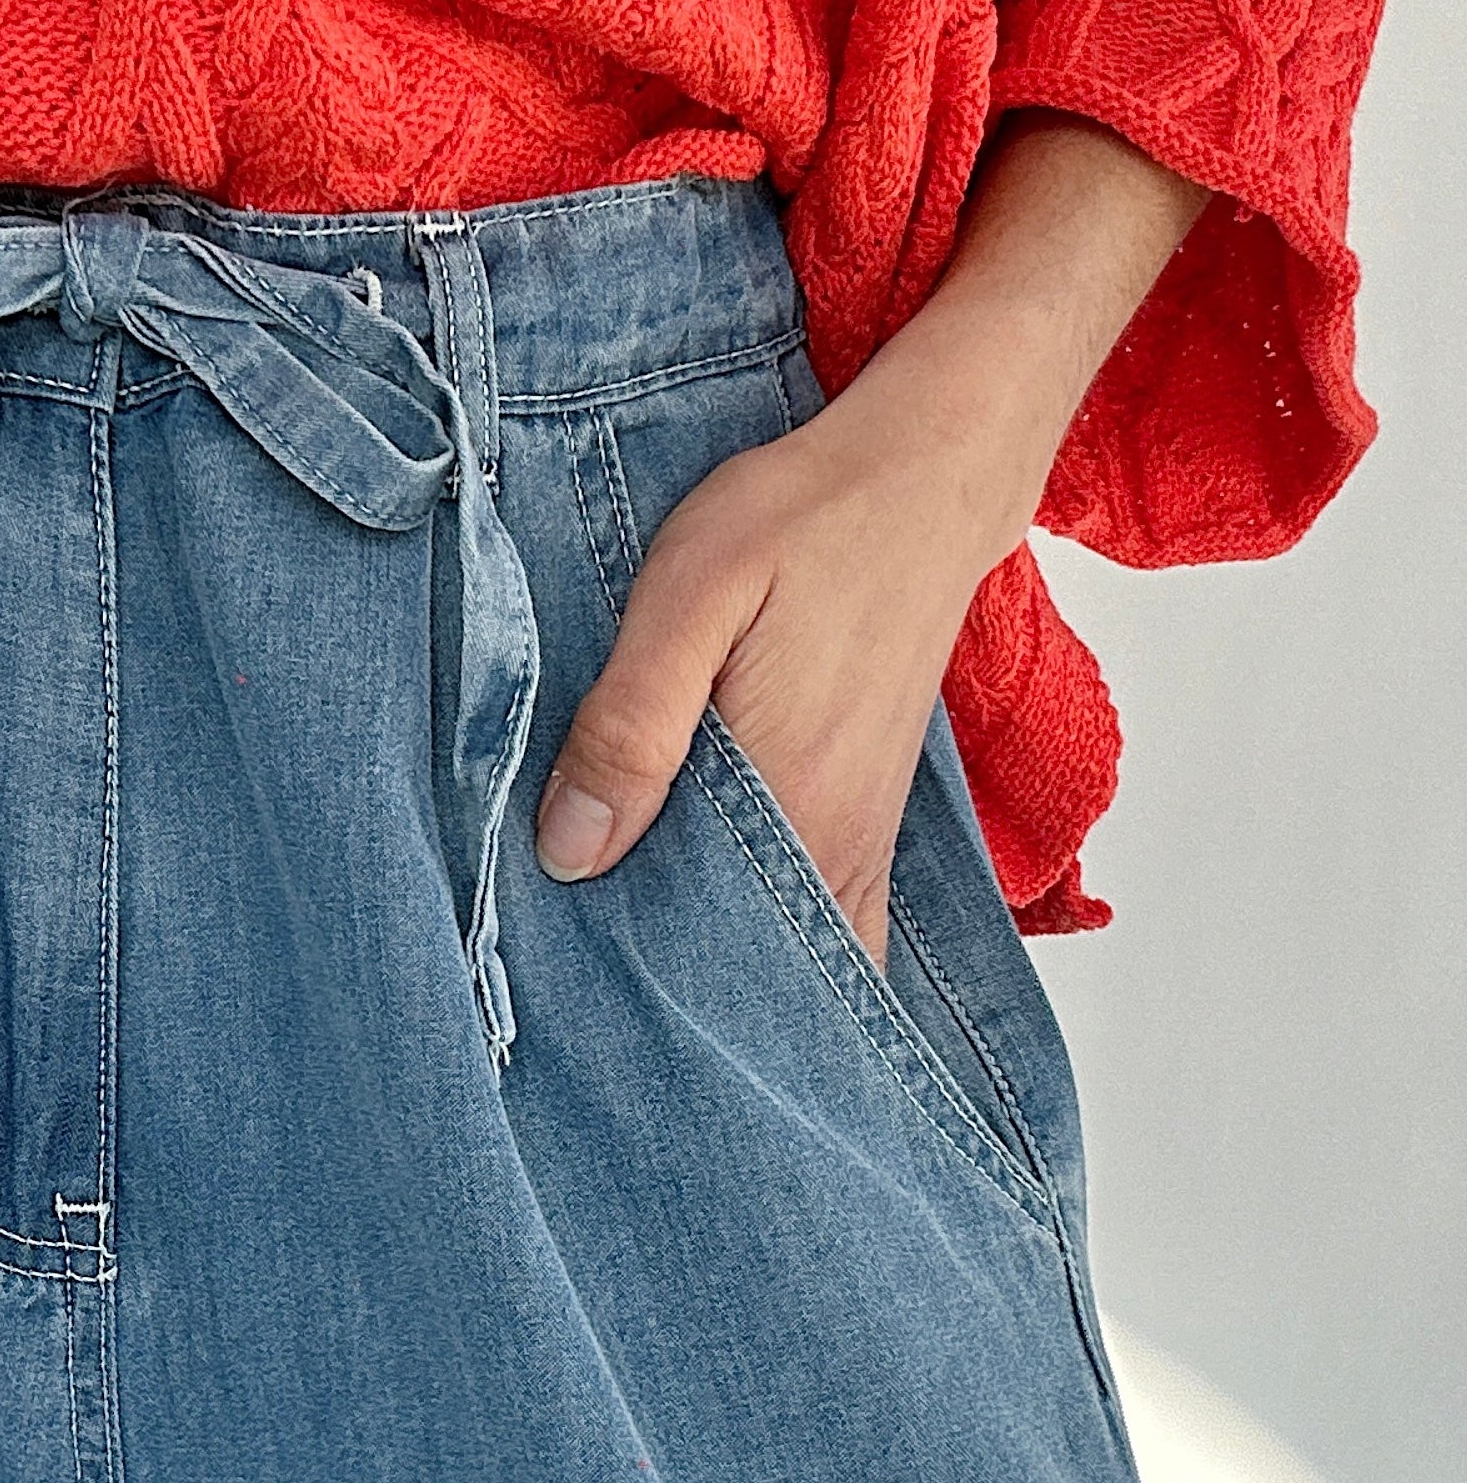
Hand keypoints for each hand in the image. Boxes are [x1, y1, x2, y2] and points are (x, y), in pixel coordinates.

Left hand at [532, 115, 1211, 961]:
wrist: (923, 473)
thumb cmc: (803, 520)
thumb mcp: (689, 596)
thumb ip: (629, 725)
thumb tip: (570, 851)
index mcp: (791, 809)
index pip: (710, 967)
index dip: (633, 994)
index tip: (559, 1008)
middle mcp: (838, 850)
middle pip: (748, 983)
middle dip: (664, 1001)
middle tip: (571, 1006)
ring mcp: (860, 840)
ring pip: (787, 962)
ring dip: (710, 975)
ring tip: (615, 979)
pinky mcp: (863, 817)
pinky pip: (826, 926)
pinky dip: (766, 948)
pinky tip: (696, 937)